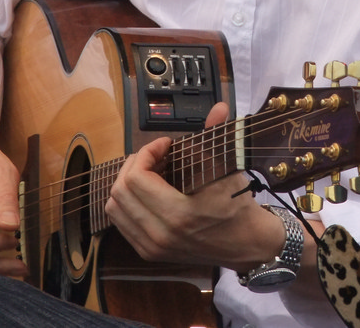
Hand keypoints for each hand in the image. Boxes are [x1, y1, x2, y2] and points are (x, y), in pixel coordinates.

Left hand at [104, 102, 282, 271]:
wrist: (245, 243)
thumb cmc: (237, 205)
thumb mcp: (227, 169)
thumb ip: (216, 136)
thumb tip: (219, 107)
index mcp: (178, 214)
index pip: (137, 179)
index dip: (146, 153)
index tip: (165, 144)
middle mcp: (159, 234)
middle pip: (120, 191)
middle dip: (134, 164)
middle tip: (155, 155)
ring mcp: (152, 246)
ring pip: (114, 208)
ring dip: (126, 183)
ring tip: (148, 171)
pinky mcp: (149, 252)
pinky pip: (121, 222)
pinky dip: (127, 202)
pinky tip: (146, 191)